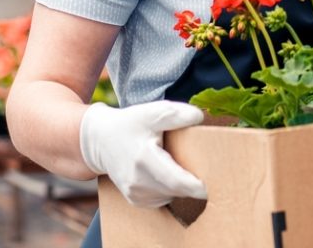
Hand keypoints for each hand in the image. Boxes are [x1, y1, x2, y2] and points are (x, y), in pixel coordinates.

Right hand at [79, 101, 205, 207]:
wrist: (101, 140)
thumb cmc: (130, 124)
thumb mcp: (152, 112)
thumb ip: (177, 114)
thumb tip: (200, 117)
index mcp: (144, 159)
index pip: (176, 181)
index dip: (196, 186)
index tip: (212, 185)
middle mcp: (138, 181)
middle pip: (176, 190)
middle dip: (193, 184)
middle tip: (206, 169)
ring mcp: (135, 193)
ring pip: (170, 196)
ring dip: (181, 186)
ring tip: (180, 164)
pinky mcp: (135, 200)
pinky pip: (162, 199)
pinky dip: (170, 189)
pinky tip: (167, 172)